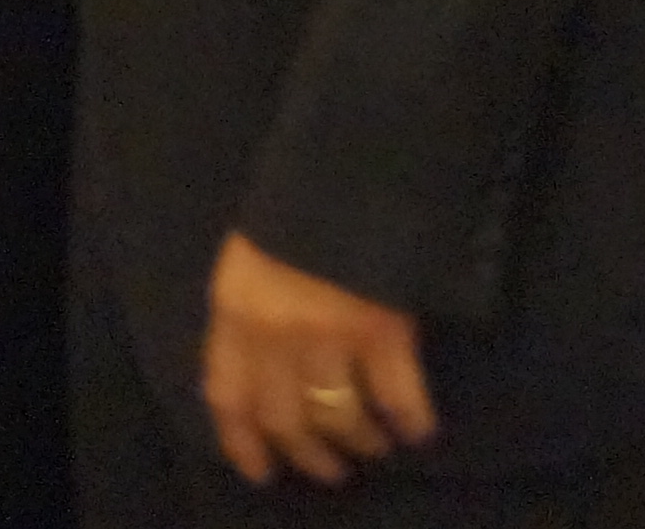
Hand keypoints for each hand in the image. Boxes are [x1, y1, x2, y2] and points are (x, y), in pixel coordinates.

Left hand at [200, 232, 434, 484]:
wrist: (349, 173)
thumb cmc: (292, 216)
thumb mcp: (246, 262)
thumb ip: (247, 317)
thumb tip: (258, 376)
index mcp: (234, 311)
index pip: (227, 395)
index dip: (241, 442)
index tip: (260, 472)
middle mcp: (276, 333)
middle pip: (286, 420)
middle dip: (309, 455)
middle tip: (329, 471)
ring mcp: (331, 335)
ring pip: (340, 417)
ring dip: (360, 443)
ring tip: (372, 448)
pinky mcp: (385, 332)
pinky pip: (398, 397)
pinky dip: (410, 421)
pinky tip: (417, 429)